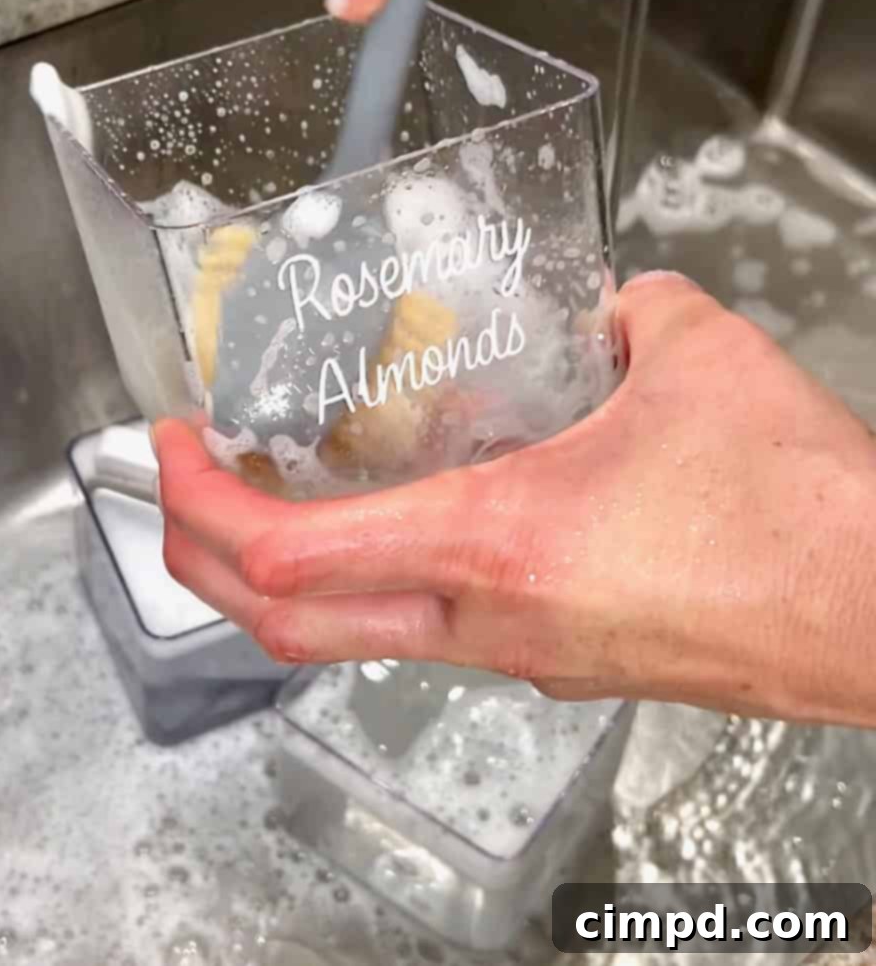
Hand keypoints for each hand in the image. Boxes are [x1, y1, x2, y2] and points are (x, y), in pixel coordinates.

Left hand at [156, 272, 875, 727]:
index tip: (172, 448)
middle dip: (207, 556)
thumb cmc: (798, 511)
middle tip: (187, 482)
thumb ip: (629, 306)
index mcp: (495, 544)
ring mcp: (525, 659)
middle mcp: (491, 622)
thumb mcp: (695, 353)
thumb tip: (609, 303)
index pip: (289, 556)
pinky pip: (442, 626)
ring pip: (362, 631)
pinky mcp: (568, 666)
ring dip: (300, 567)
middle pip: (288, 625)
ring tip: (292, 481)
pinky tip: (428, 508)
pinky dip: (393, 572)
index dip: (201, 505)